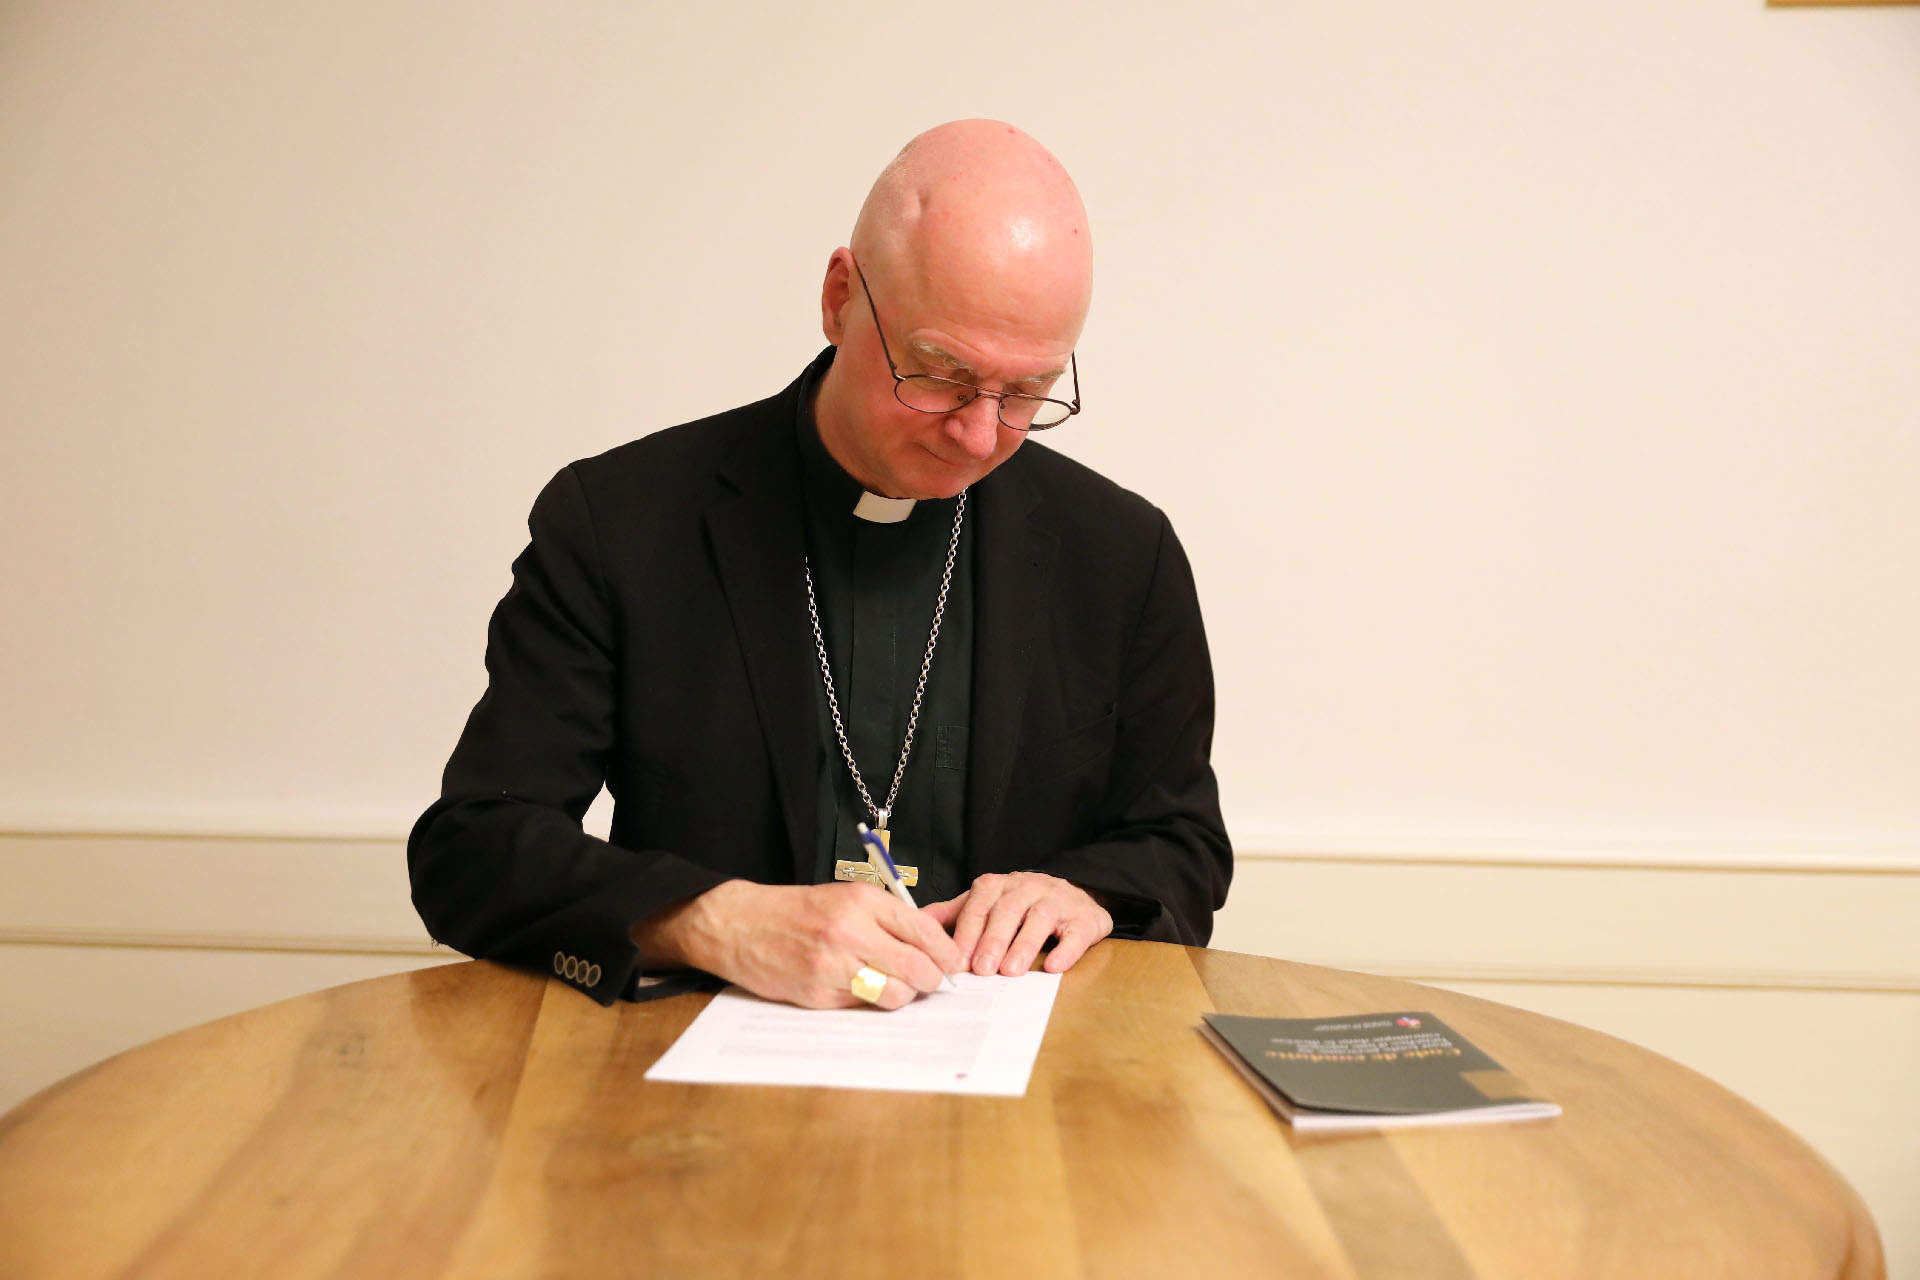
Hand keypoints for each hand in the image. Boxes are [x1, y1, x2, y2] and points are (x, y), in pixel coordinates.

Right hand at [632, 880, 963, 1009]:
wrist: (739, 925)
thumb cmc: (797, 910)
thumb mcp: (845, 897)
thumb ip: (888, 917)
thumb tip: (936, 940)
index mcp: (862, 901)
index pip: (924, 931)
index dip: (947, 953)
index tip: (954, 963)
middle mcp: (851, 932)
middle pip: (918, 968)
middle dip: (932, 980)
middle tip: (933, 982)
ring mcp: (834, 966)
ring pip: (895, 994)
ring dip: (903, 995)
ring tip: (897, 986)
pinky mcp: (818, 994)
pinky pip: (862, 1006)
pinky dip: (868, 1001)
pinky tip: (859, 987)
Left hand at [923, 872, 1112, 976]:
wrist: (1075, 895)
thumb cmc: (1021, 906)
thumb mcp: (985, 904)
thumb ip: (953, 914)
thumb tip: (914, 924)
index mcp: (997, 886)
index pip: (977, 907)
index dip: (966, 934)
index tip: (954, 961)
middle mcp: (1026, 888)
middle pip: (1006, 911)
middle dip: (992, 941)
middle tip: (981, 970)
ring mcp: (1057, 901)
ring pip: (1039, 919)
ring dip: (1024, 945)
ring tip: (1012, 971)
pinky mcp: (1084, 918)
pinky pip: (1075, 933)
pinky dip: (1066, 950)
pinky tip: (1055, 966)